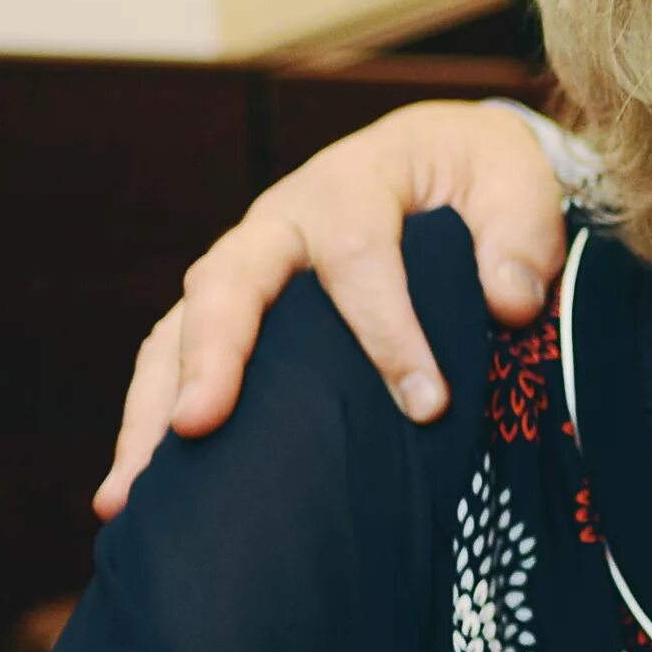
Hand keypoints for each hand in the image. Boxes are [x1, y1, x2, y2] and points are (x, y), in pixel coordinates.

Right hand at [94, 101, 572, 518]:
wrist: (440, 154)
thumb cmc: (478, 177)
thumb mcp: (518, 185)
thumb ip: (521, 237)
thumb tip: (509, 303)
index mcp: (353, 183)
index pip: (359, 255)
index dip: (389, 330)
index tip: (427, 403)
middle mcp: (281, 220)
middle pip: (229, 281)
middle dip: (214, 354)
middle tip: (200, 426)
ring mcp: (247, 264)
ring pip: (181, 326)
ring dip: (153, 405)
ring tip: (129, 493)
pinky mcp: (235, 307)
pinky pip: (177, 357)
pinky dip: (152, 419)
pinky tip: (133, 496)